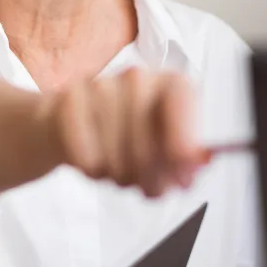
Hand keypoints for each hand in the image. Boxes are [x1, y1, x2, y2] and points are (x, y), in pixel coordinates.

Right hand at [39, 67, 205, 196]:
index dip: (183, 144)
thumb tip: (200, 163)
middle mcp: (138, 78)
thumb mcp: (163, 145)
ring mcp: (101, 87)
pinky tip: (94, 162)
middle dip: (150, 178)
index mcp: (170, 84)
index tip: (183, 177)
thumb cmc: (125, 134)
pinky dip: (91, 169)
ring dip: (119, 175)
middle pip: (148, 143)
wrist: (66, 123)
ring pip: (115, 154)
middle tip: (148, 188)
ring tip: (119, 171)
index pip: (182, 103)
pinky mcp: (69, 103)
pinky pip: (85, 154)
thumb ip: (185, 158)